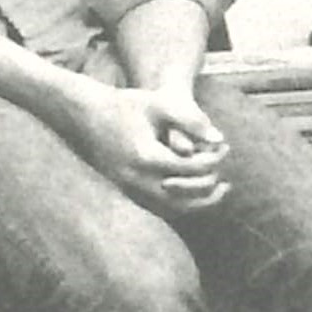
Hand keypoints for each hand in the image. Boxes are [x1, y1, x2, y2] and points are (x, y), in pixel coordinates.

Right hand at [67, 79, 229, 218]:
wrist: (86, 113)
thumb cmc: (126, 104)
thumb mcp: (160, 104)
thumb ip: (192, 121)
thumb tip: (220, 140)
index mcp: (146, 156)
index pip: (192, 168)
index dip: (215, 159)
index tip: (226, 148)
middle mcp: (135, 178)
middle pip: (185, 195)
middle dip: (210, 183)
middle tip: (225, 173)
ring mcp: (128, 188)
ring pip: (172, 208)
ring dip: (199, 202)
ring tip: (218, 190)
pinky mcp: (124, 192)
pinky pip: (158, 208)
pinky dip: (180, 204)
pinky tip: (194, 193)